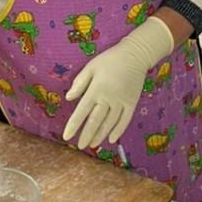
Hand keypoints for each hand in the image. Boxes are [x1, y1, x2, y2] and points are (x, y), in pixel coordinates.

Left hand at [63, 16, 174, 149]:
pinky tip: (112, 139)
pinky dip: (118, 131)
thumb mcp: (90, 67)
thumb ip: (79, 83)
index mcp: (96, 89)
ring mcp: (122, 102)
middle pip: (95, 121)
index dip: (73, 125)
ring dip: (100, 135)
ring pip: (109, 123)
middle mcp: (108, 98)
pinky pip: (125, 120)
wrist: (135, 55)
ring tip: (92, 144)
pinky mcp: (132, 103)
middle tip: (80, 146)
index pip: (82, 112)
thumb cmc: (109, 60)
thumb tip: (68, 98)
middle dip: (87, 135)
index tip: (66, 137)